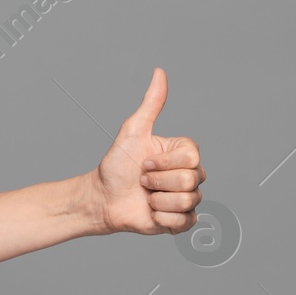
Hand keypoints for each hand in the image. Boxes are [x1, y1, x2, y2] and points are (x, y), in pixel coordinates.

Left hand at [89, 67, 204, 235]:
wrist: (103, 198)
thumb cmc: (117, 164)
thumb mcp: (134, 131)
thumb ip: (151, 103)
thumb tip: (159, 72)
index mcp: (183, 153)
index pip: (192, 157)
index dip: (164, 163)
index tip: (145, 162)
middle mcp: (189, 175)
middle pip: (191, 180)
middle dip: (158, 182)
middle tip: (142, 180)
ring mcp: (186, 199)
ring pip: (188, 201)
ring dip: (158, 200)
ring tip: (146, 196)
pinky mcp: (181, 222)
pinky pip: (184, 222)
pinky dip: (162, 219)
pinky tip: (150, 212)